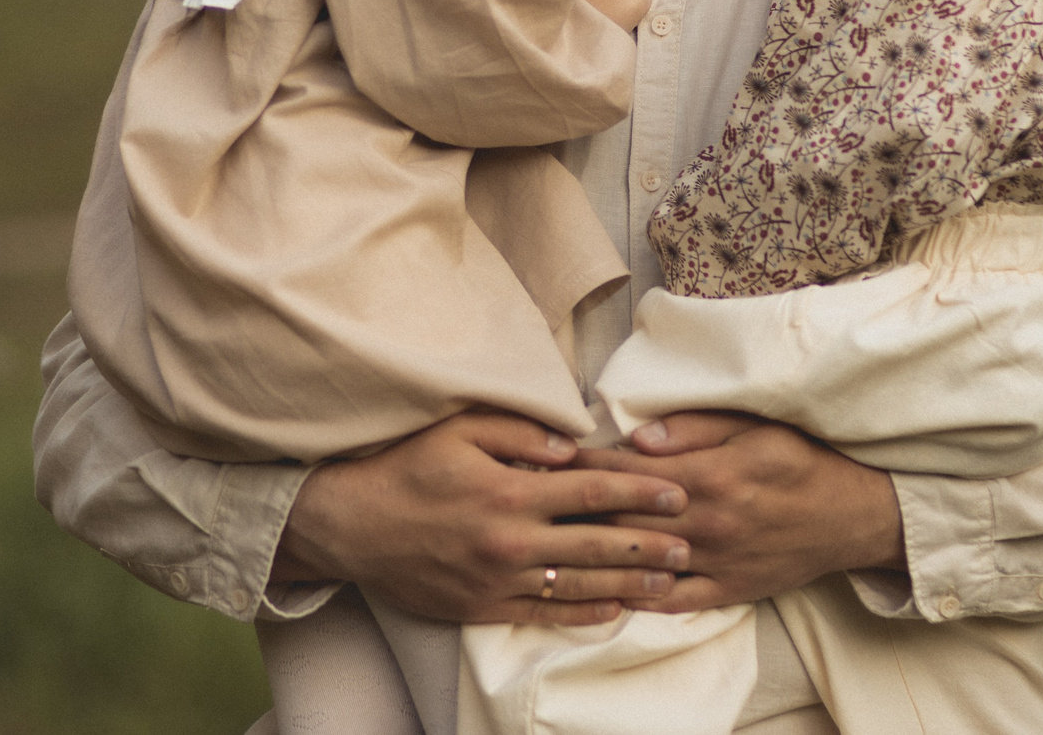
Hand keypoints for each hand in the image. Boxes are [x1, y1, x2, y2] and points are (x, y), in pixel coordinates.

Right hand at [272, 410, 692, 626]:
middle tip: (691, 544)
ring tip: (670, 582)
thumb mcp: (459, 430)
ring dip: (630, 583)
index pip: (592, 490)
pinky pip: (545, 613)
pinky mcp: (483, 607)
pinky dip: (585, 612)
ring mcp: (499, 579)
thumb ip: (520, 432)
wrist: (352, 526)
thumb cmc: (407, 467)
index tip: (678, 492)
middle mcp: (511, 540)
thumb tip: (572, 444)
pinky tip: (614, 607)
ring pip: (580, 584)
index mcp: (510, 490)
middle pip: (598, 543)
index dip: (640, 491)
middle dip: (650, 543)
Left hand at [574, 411, 905, 612]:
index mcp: (710, 477)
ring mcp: (715, 563)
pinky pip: (670, 601)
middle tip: (532, 501)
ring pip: (639, 561)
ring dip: (593, 553)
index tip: (548, 458)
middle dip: (575, 509)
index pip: (628, 471)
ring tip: (551, 543)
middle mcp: (706, 524)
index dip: (584, 464)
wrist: (853, 517)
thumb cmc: (802, 460)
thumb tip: (638, 437)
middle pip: (623, 518)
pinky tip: (601, 589)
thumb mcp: (755, 427)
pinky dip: (633, 596)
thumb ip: (694, 428)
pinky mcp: (726, 591)